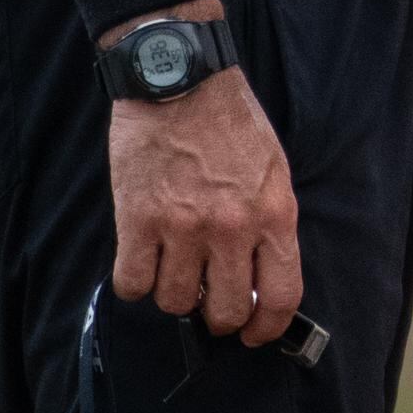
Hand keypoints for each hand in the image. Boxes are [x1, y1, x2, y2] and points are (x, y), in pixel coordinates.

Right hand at [104, 17, 303, 339]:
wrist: (180, 79)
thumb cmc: (230, 124)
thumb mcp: (274, 173)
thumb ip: (270, 227)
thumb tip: (258, 283)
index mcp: (273, 216)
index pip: (279, 297)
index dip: (266, 328)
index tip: (253, 333)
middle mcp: (231, 228)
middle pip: (223, 311)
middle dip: (215, 315)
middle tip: (206, 299)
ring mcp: (183, 226)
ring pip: (174, 301)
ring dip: (172, 294)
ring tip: (172, 267)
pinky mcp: (138, 219)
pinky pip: (133, 283)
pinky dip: (136, 281)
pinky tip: (142, 259)